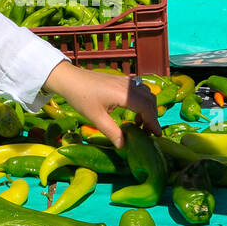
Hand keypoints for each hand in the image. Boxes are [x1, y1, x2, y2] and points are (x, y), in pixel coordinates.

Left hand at [42, 61, 160, 147]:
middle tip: (148, 133)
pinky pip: (139, 89)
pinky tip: (133, 111)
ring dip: (148, 108)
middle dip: (152, 117)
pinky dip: (142, 101)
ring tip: (140, 124)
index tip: (156, 135)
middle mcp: (128, 85)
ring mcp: (125, 81)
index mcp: (123, 94)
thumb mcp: (96, 118)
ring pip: (146, 93)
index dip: (153, 122)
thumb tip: (123, 146)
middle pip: (150, 100)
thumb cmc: (81, 97)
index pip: (146, 108)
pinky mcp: (121, 80)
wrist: (70, 79)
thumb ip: (112, 132)